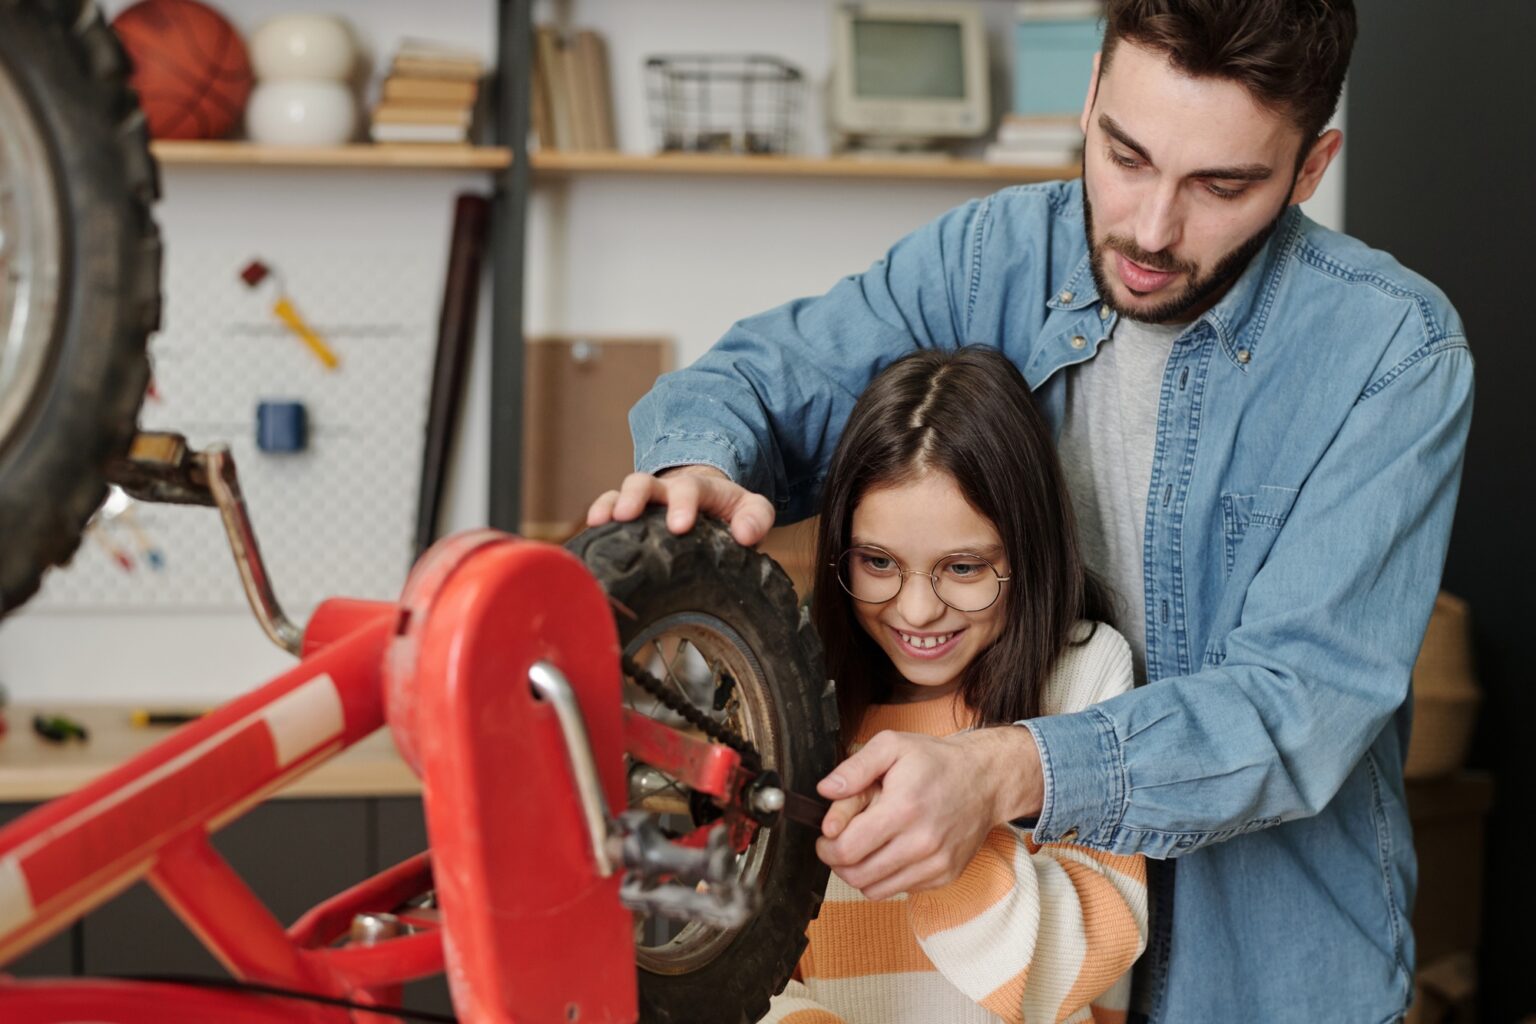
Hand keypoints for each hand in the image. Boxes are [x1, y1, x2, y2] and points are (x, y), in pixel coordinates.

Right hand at [586, 466, 775, 545]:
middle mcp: (664, 490)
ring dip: (609, 504)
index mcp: (698, 489)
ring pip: (620, 493)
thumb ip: (756, 518)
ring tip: (599, 521)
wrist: (706, 503)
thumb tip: (746, 536)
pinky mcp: (628, 514)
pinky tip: (587, 536)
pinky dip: (597, 518)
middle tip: (626, 515)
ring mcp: (643, 501)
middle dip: (635, 496)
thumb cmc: (728, 511)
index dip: (682, 505)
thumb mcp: (750, 510)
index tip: (679, 526)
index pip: (690, 490)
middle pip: (645, 482)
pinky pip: (607, 509)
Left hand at [814, 726, 1043, 900]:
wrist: (985, 780)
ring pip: (875, 889)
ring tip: (865, 846)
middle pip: (857, 875)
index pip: (847, 850)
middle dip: (838, 861)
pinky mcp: (945, 876)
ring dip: (860, 872)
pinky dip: (886, 876)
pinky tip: (892, 850)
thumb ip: (855, 768)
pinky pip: (899, 890)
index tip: (827, 834)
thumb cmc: (936, 761)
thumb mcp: (892, 746)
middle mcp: (922, 842)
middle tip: (840, 841)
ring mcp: (936, 863)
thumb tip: (826, 790)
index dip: (826, 846)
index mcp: (903, 808)